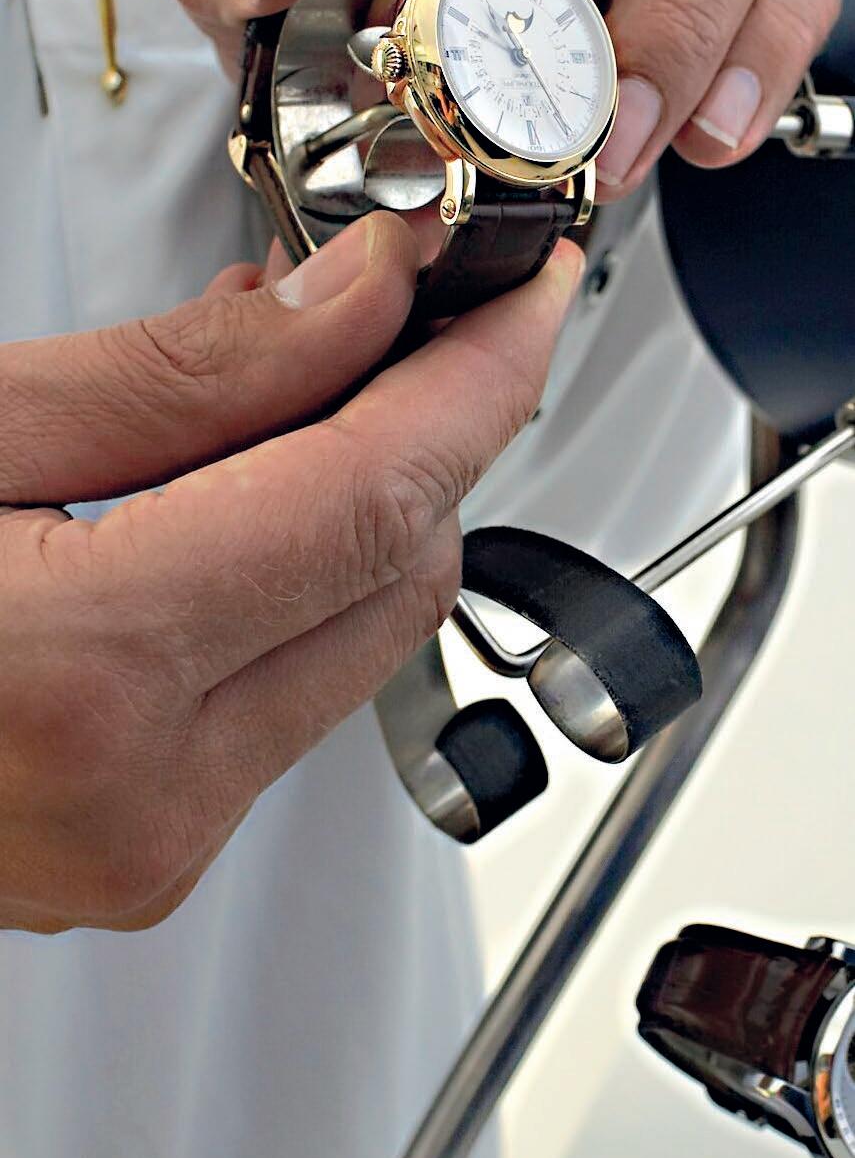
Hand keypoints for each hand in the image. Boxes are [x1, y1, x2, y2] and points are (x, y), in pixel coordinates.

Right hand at [0, 218, 578, 931]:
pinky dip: (276, 602)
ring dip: (343, 518)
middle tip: (369, 316)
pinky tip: (211, 515)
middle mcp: (129, 804)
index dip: (472, 373)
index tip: (514, 291)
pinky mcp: (124, 866)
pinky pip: (271, 714)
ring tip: (255, 409)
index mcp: (80, 678)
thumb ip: (178, 378)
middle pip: (393, 582)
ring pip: (349, 651)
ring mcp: (131, 855)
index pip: (372, 498)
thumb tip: (352, 306)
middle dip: (410, 437)